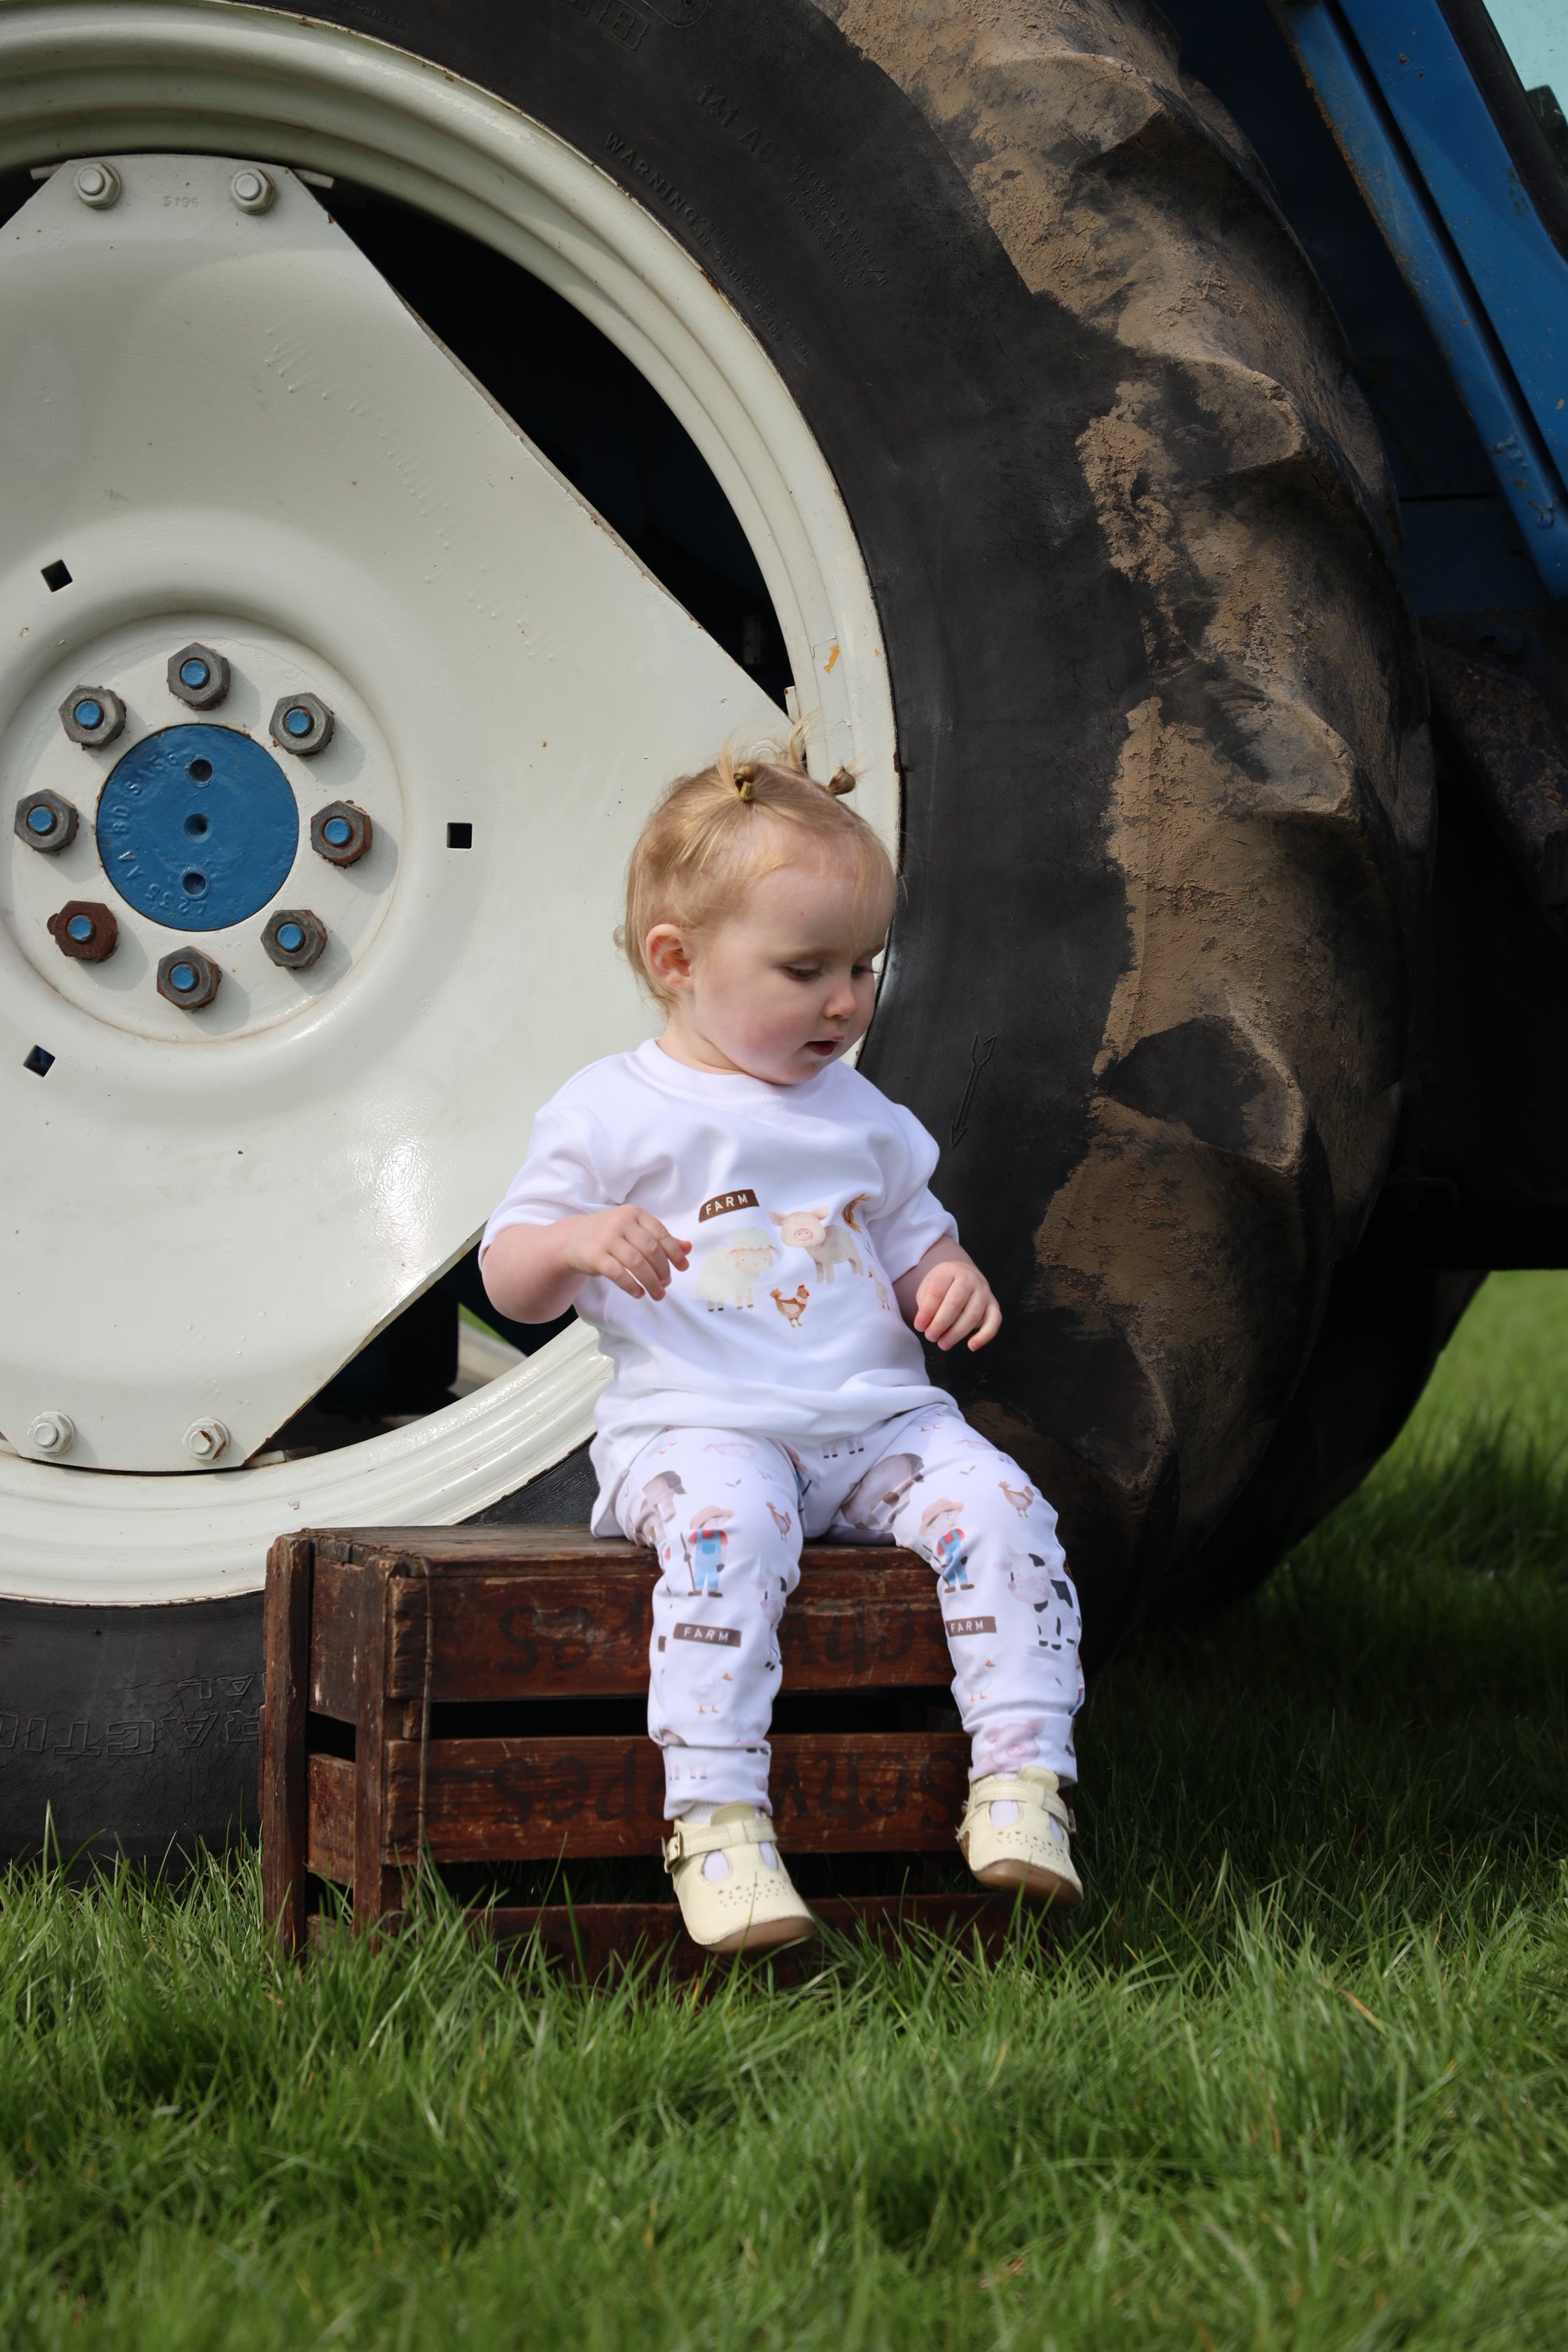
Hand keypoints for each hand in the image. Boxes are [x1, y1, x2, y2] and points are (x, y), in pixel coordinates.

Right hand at [565, 1206, 690, 1301]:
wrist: (574, 1238)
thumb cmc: (611, 1234)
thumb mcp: (635, 1230)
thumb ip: (660, 1238)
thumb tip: (688, 1248)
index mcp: (635, 1214)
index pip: (661, 1233)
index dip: (675, 1252)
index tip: (683, 1268)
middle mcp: (621, 1222)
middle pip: (651, 1250)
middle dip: (663, 1270)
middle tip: (666, 1284)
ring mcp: (606, 1238)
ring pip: (636, 1263)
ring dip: (651, 1282)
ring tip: (657, 1293)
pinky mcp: (595, 1256)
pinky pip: (618, 1274)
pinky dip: (632, 1286)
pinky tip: (639, 1293)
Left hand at [913, 1258, 1001, 1351]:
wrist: (963, 1275)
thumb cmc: (942, 1287)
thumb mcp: (928, 1288)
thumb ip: (926, 1306)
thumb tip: (927, 1327)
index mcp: (949, 1271)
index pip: (936, 1292)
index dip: (926, 1312)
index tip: (919, 1326)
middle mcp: (970, 1278)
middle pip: (955, 1303)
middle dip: (940, 1323)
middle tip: (930, 1336)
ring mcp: (984, 1291)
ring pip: (973, 1314)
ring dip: (956, 1333)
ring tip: (943, 1344)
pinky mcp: (994, 1304)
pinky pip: (994, 1321)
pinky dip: (984, 1336)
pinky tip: (971, 1346)